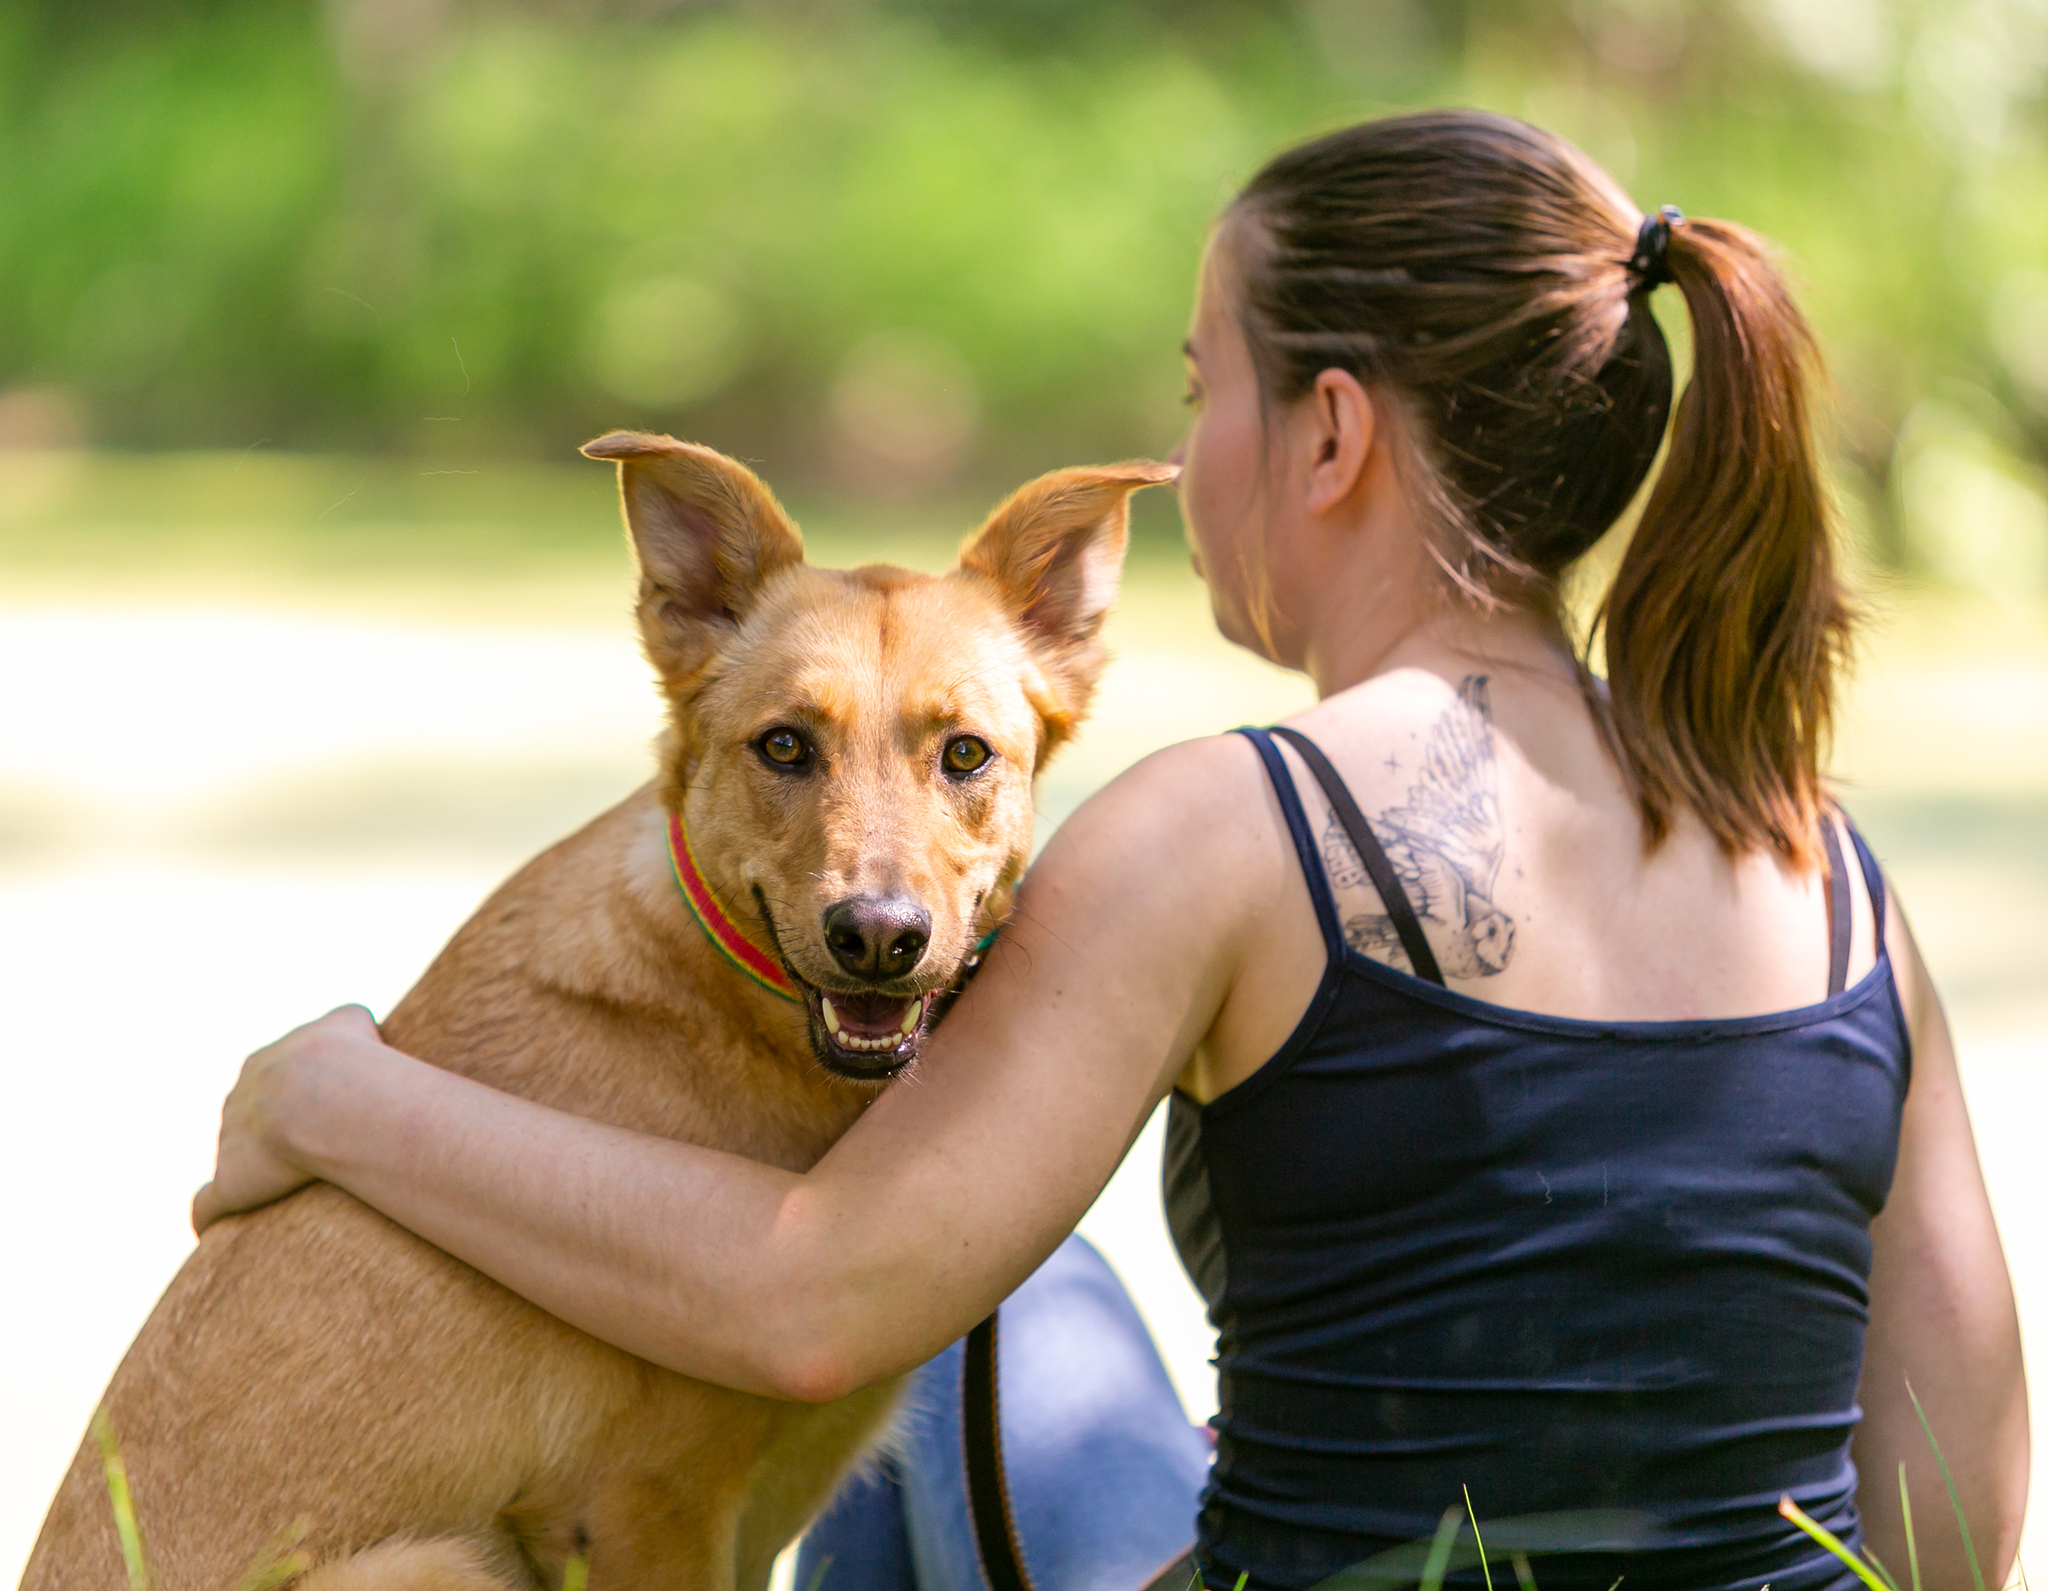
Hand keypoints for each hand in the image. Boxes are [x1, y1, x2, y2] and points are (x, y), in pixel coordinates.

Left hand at [191, 1004, 381, 1234]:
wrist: (325, 1095)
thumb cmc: (349, 1058)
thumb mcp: (351, 1020)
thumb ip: (345, 1022)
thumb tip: (359, 1026)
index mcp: (261, 1065)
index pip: (271, 1079)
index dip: (298, 1096)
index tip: (326, 1111)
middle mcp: (237, 1100)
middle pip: (248, 1118)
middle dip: (271, 1133)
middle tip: (314, 1148)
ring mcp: (227, 1143)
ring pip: (232, 1159)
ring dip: (253, 1174)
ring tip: (292, 1189)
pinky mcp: (229, 1186)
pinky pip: (207, 1206)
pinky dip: (210, 1213)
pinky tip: (219, 1224)